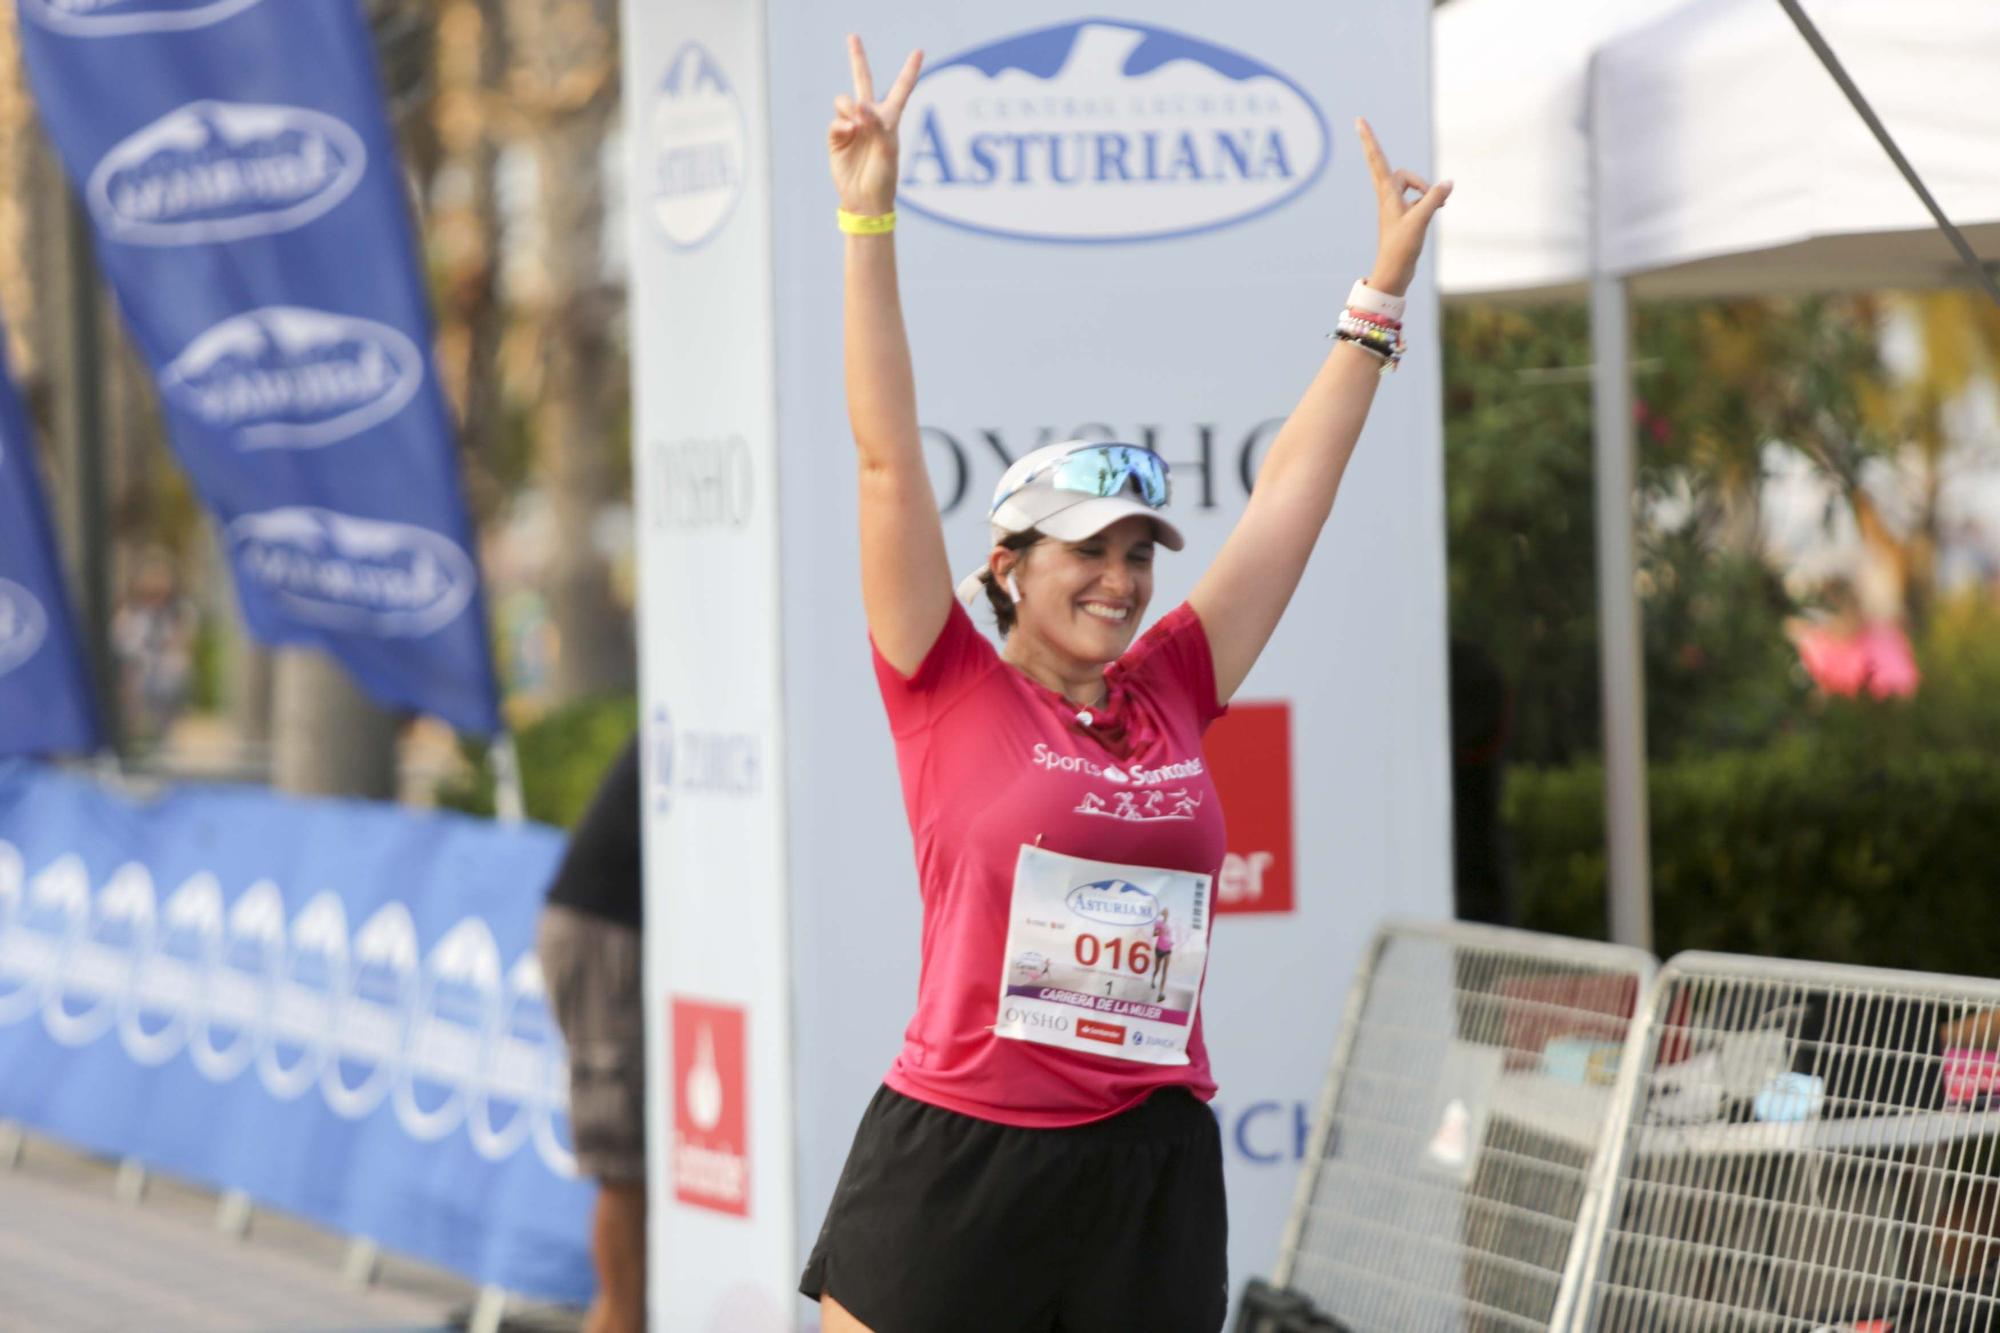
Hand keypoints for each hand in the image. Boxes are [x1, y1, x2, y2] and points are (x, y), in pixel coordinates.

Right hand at [828, 35, 922, 216]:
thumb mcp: (887, 150)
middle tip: (853, 37)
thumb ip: (876, 124)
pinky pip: (835, 121)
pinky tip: (848, 134)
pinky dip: (841, 126)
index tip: (919, 51)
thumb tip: (858, 105)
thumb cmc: (883, 177)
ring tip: (855, 125)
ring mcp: (852, 126)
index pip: (901, 88)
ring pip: (844, 101)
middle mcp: (870, 118)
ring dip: (849, 107)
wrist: (865, 200)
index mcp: (890, 118)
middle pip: (863, 81)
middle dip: (857, 59)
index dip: (910, 70)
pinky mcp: (837, 137)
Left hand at [1356, 118, 1450, 297]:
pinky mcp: (1402, 216)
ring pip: (1410, 186)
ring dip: (1425, 190)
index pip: (1376, 159)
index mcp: (1387, 194)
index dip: (1369, 139)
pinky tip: (1439, 207)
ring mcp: (1394, 207)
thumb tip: (1448, 182)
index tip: (1359, 120)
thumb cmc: (1401, 248)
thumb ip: (1434, 199)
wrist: (1393, 273)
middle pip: (1398, 172)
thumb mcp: (1420, 220)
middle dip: (1409, 173)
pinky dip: (1428, 199)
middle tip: (1401, 165)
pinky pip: (1416, 199)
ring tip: (1439, 204)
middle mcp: (1388, 197)